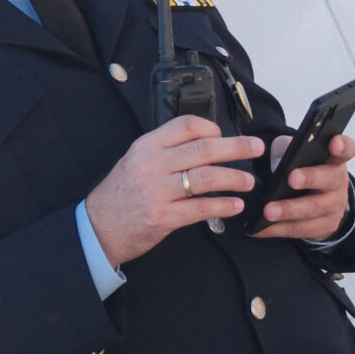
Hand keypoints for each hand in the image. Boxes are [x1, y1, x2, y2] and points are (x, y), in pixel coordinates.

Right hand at [85, 117, 262, 266]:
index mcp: (147, 145)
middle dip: (236, 147)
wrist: (98, 228)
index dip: (212, 129)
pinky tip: (235, 206)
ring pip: (206, 178)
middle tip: (256, 147)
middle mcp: (151, 165)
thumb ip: (167, 150)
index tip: (224, 136)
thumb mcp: (137, 161)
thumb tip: (208, 143)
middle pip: (203, 149)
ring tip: (248, 182)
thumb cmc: (122, 193)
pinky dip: (222, 206)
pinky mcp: (162, 217)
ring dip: (233, 178)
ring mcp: (156, 192)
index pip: (186, 125)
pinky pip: (200, 209)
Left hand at [252, 132, 354, 239]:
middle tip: (291, 179)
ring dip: (290, 210)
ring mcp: (334, 206)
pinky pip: (301, 228)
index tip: (334, 142)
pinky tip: (261, 228)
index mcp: (334, 159)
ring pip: (313, 208)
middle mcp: (338, 182)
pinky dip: (279, 229)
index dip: (342, 145)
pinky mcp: (324, 227)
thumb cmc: (302, 168)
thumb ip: (286, 148)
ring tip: (268, 211)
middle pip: (329, 179)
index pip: (346, 149)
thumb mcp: (295, 152)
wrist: (314, 198)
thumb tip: (276, 163)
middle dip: (310, 178)